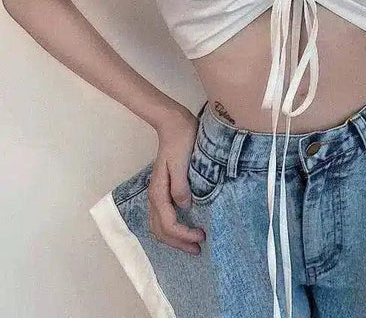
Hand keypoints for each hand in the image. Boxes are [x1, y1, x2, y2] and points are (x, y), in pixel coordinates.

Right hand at [147, 107, 205, 254]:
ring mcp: (158, 193)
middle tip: (198, 248)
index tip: (202, 237)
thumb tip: (185, 207)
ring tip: (192, 243)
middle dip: (178, 243)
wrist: (174, 124)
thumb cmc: (181, 140)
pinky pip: (163, 216)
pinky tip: (186, 227)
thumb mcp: (182, 162)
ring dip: (174, 238)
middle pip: (161, 230)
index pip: (168, 224)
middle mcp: (155, 195)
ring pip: (159, 226)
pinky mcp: (164, 189)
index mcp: (158, 191)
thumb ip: (181, 186)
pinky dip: (172, 228)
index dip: (184, 235)